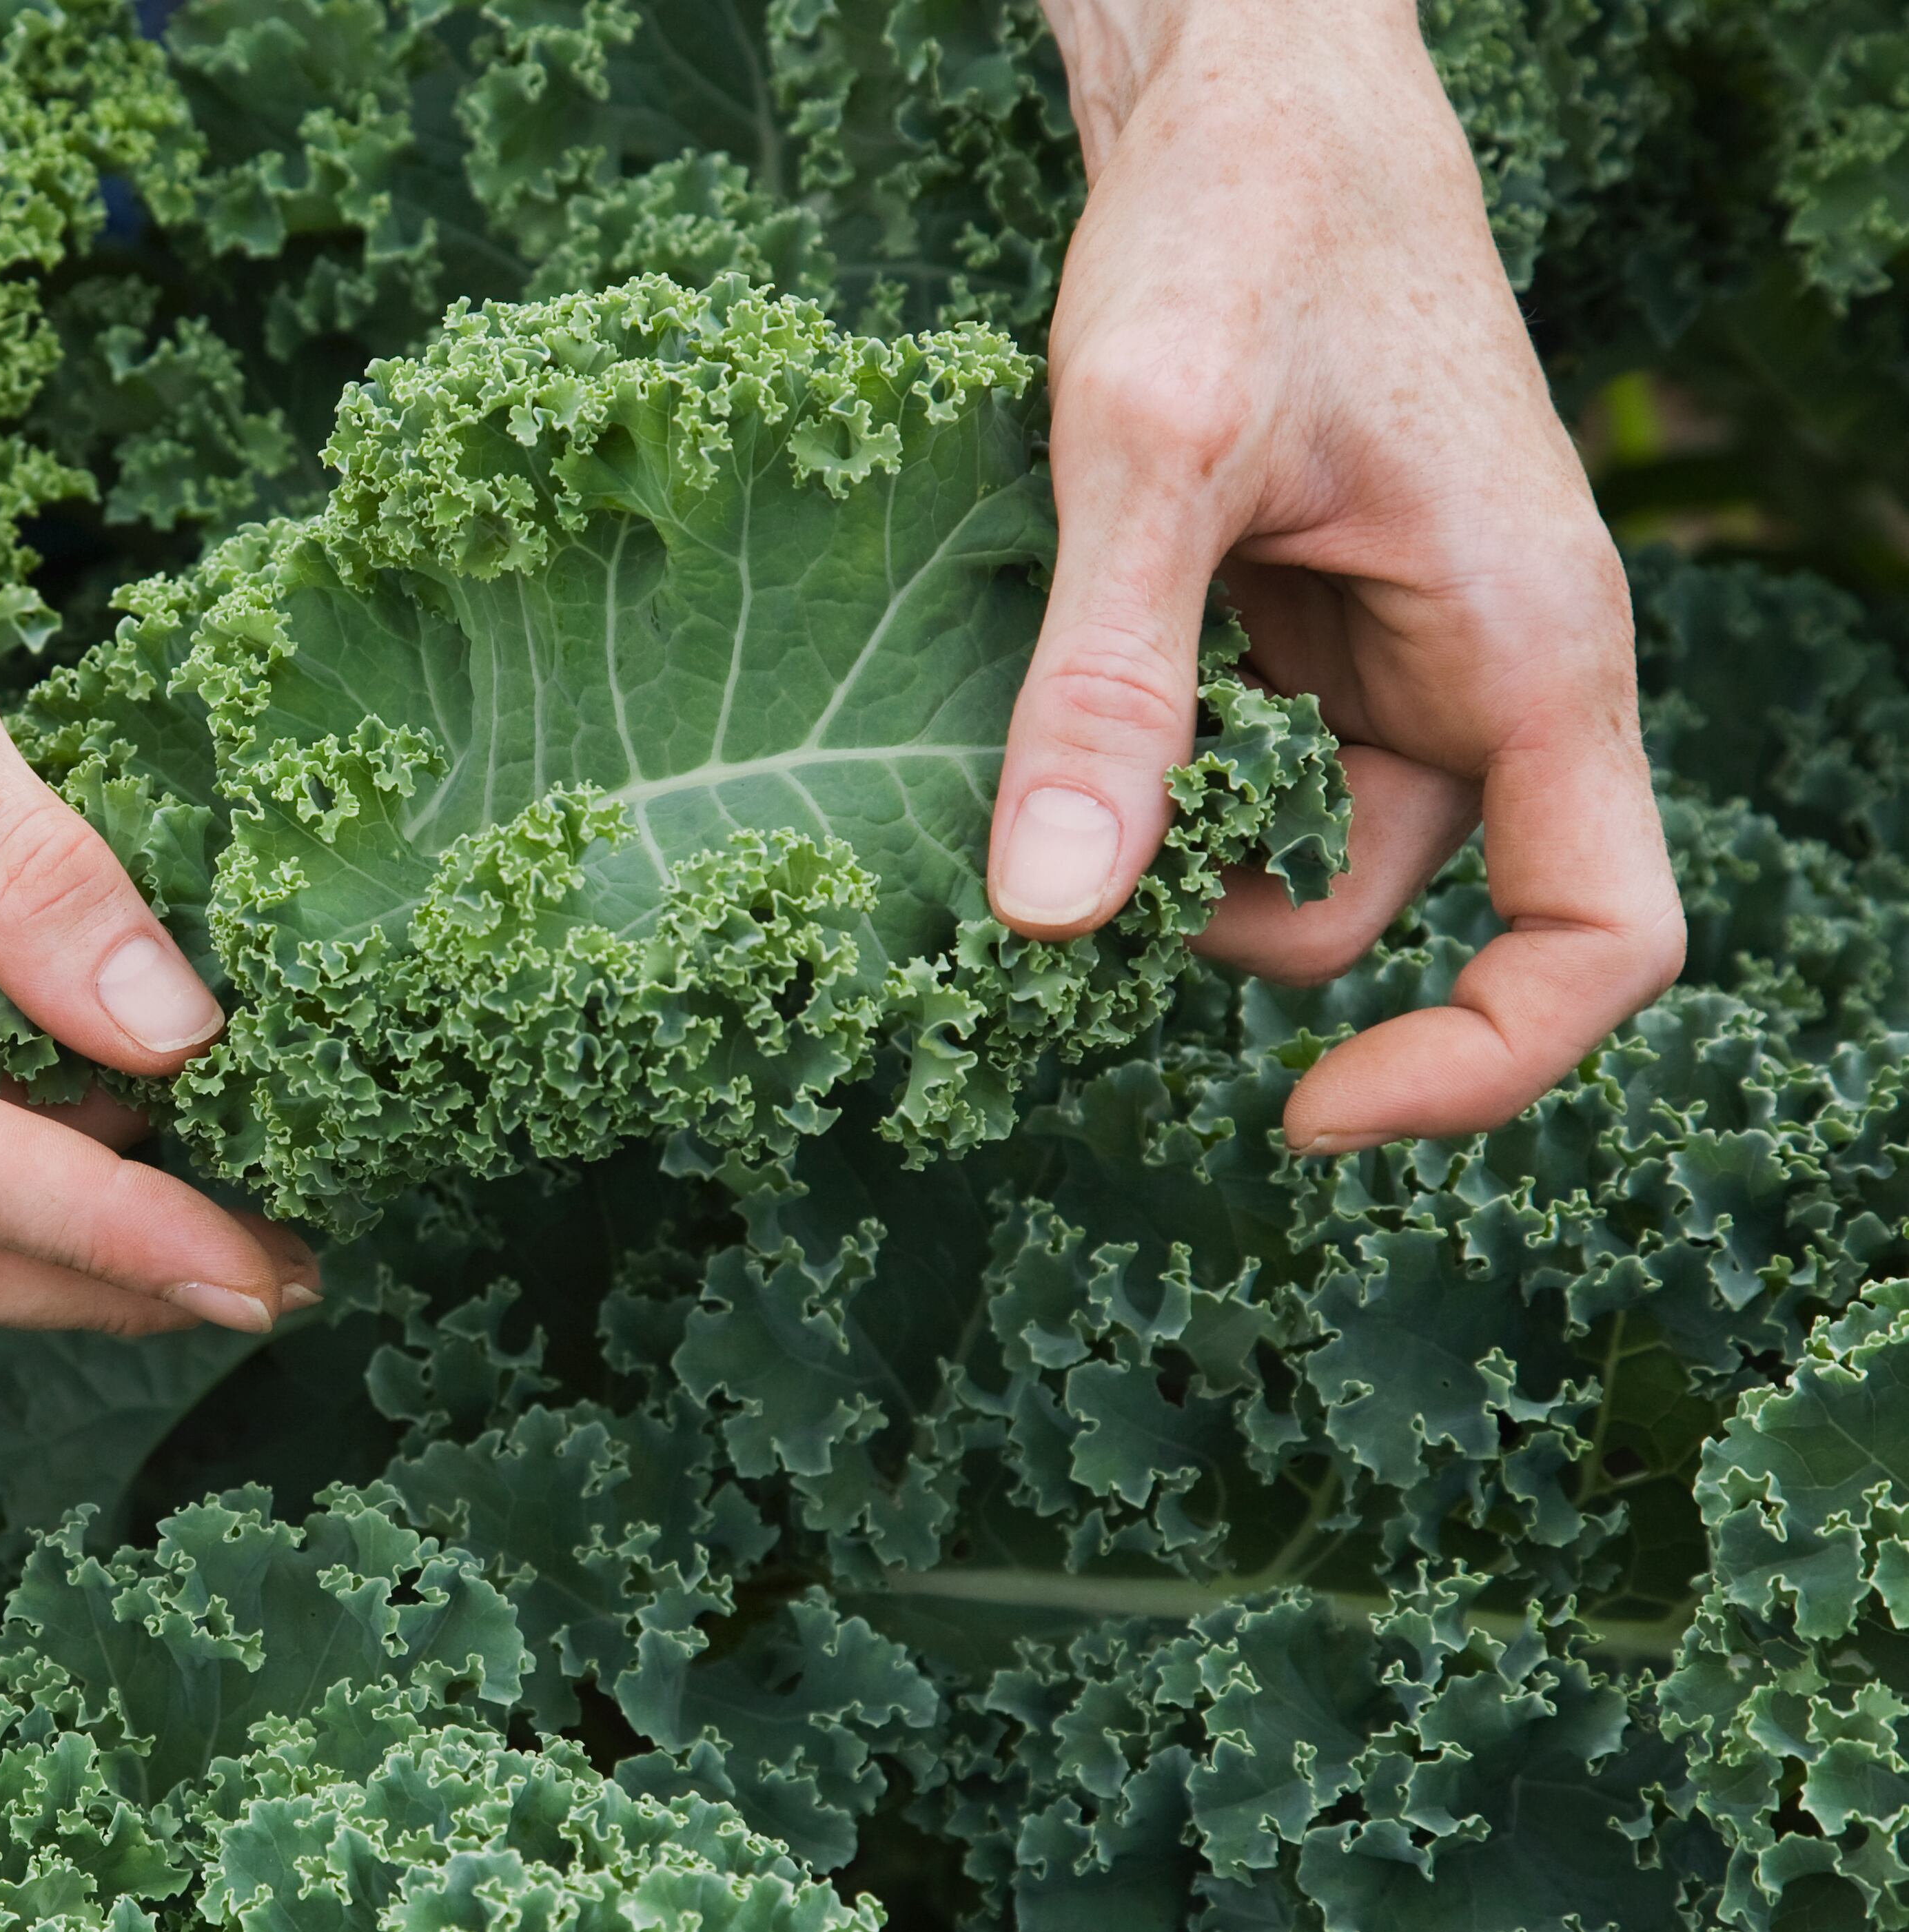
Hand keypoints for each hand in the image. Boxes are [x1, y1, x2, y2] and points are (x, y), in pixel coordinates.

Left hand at [993, 0, 1685, 1151]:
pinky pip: (1257, 758)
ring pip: (1313, 842)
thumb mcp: (1148, 450)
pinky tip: (1064, 719)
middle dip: (1256, 942)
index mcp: (1534, 650)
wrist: (1245, 91)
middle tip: (1081, 893)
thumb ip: (1108, 684)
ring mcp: (1410, 644)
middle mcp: (1499, 667)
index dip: (1479, 1064)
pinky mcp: (1323, 616)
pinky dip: (1162, 774)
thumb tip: (1051, 918)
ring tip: (1050, 782)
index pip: (1602, 941)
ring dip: (1186, 856)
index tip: (1306, 1109)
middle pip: (1417, 913)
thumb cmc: (1241, 226)